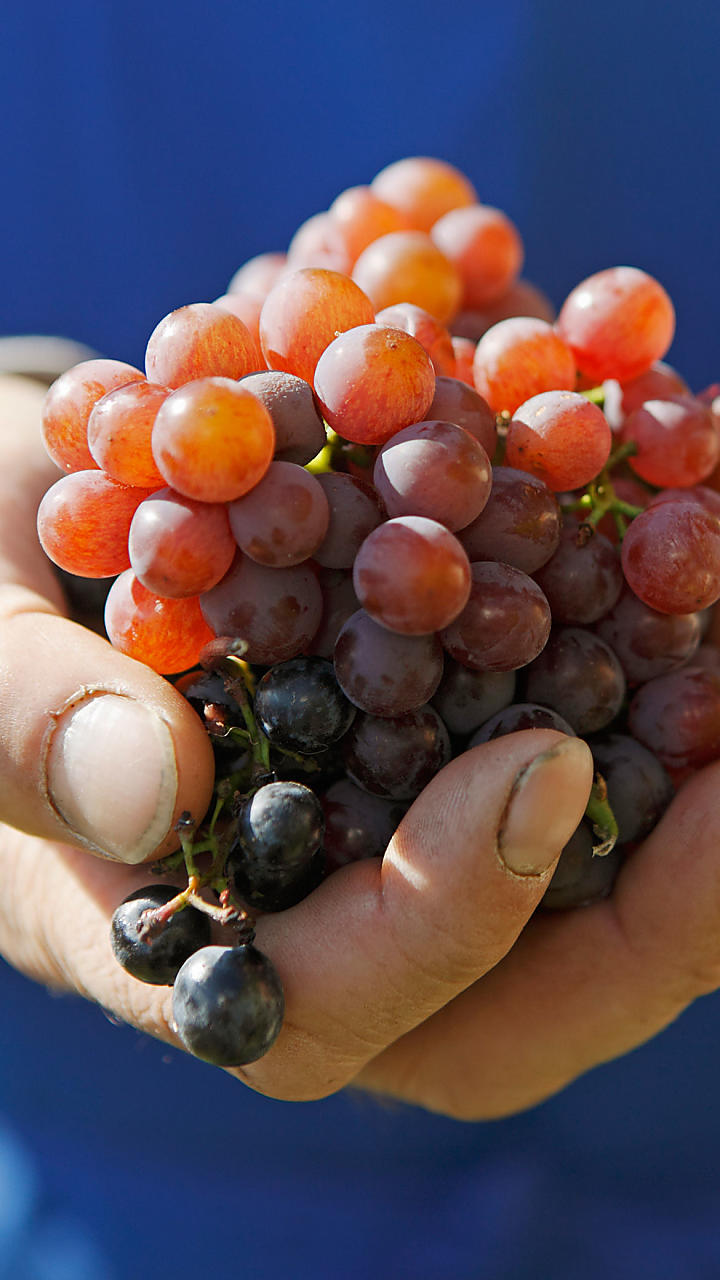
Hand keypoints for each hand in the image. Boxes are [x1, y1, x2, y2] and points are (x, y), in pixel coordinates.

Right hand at [1, 372, 716, 1121]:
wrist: (40, 509)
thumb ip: (18, 723)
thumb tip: (147, 789)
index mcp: (165, 932)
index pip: (313, 1006)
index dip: (437, 922)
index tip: (537, 775)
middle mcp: (300, 918)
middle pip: (492, 1002)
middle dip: (643, 923)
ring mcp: (381, 841)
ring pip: (567, 905)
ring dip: (686, 821)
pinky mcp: (441, 752)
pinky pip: (576, 764)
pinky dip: (660, 706)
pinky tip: (708, 611)